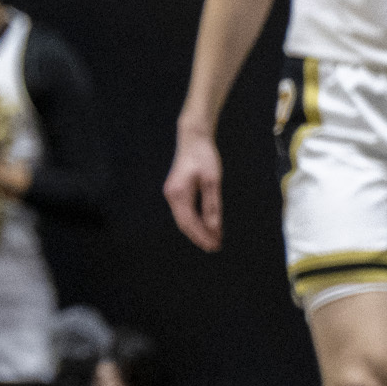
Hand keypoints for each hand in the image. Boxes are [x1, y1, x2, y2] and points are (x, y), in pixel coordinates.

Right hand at [163, 129, 223, 251]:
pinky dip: (194, 221)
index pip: (190, 223)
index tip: (215, 246)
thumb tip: (215, 229)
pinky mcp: (175, 190)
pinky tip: (205, 225)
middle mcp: (171, 196)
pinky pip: (184, 212)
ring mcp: (171, 193)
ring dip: (197, 230)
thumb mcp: (212, 181)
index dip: (203, 236)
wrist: (193, 137)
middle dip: (199, 236)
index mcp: (179, 194)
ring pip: (183, 219)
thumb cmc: (204, 156)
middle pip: (184, 224)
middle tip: (215, 247)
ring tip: (212, 239)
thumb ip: (212, 206)